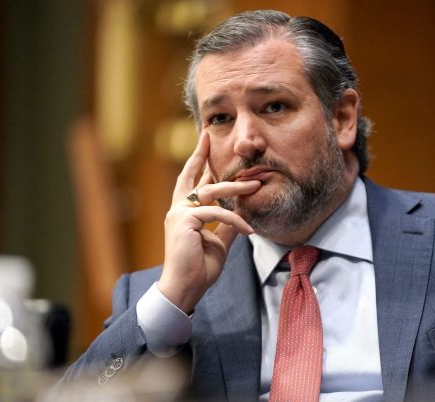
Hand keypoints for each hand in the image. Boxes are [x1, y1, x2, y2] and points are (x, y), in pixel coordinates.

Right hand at [158, 133, 260, 313]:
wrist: (185, 289)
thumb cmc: (199, 268)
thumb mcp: (219, 242)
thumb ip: (226, 226)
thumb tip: (240, 213)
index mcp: (184, 212)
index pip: (191, 180)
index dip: (198, 160)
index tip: (204, 140)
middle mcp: (178, 209)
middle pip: (195, 177)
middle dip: (204, 156)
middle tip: (213, 138)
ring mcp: (178, 214)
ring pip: (210, 192)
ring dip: (235, 188)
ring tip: (256, 185)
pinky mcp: (184, 221)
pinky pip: (216, 213)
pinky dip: (235, 220)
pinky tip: (248, 230)